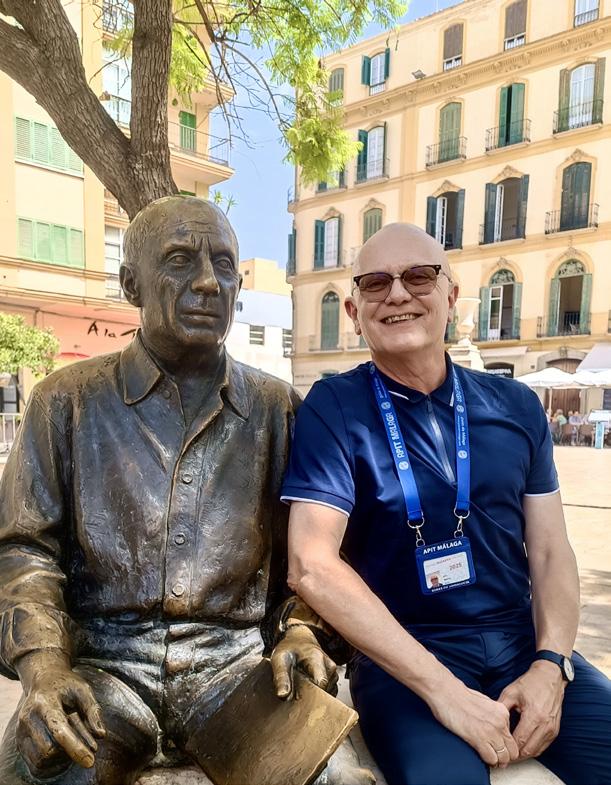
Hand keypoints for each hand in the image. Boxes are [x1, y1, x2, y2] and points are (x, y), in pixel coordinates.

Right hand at [15, 651, 104, 772]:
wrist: (43, 681)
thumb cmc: (66, 685)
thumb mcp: (83, 690)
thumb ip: (93, 710)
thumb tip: (101, 735)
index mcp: (44, 702)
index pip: (59, 731)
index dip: (75, 748)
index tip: (90, 761)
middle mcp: (28, 718)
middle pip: (50, 750)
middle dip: (71, 750)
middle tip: (84, 738)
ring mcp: (20, 732)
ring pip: (42, 760)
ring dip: (62, 758)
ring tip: (72, 740)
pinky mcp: (19, 743)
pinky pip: (36, 765)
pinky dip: (52, 764)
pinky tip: (63, 751)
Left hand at [270, 625, 336, 699]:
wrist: (299, 639)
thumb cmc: (289, 649)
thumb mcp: (279, 659)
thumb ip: (281, 677)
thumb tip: (283, 695)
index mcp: (317, 659)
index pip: (321, 684)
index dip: (309, 694)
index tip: (298, 694)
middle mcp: (329, 666)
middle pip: (324, 691)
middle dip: (310, 695)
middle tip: (296, 688)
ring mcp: (333, 672)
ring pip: (326, 693)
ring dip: (314, 693)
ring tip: (302, 683)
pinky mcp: (333, 678)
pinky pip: (328, 692)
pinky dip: (318, 693)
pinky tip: (308, 685)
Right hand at [429, 678, 518, 767]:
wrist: (446, 692)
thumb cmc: (459, 695)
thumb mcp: (485, 703)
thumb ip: (494, 716)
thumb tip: (496, 728)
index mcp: (502, 712)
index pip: (513, 737)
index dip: (507, 746)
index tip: (500, 748)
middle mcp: (500, 722)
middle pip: (512, 750)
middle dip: (506, 757)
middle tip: (497, 758)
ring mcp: (491, 731)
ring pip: (504, 757)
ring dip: (497, 761)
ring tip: (491, 760)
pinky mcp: (479, 739)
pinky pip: (491, 759)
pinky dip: (488, 761)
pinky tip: (482, 757)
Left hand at [498, 660, 565, 759]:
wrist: (550, 677)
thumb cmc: (530, 683)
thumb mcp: (511, 692)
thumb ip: (501, 708)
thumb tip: (491, 722)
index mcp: (534, 716)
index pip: (520, 741)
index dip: (508, 748)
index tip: (498, 748)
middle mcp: (545, 725)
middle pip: (528, 750)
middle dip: (515, 755)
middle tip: (503, 754)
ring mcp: (552, 729)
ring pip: (536, 751)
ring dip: (524, 754)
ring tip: (511, 752)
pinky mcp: (555, 730)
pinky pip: (543, 746)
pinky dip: (533, 749)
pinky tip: (522, 747)